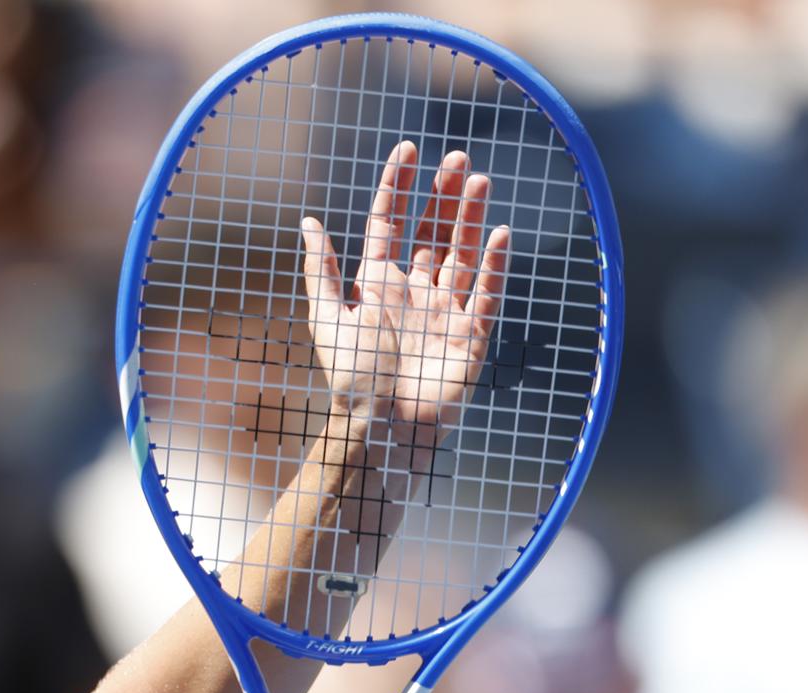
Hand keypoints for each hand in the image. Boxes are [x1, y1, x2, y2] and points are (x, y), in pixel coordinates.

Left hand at [299, 141, 509, 428]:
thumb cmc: (351, 380)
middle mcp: (413, 293)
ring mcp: (445, 312)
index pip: (390, 223)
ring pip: (462, 255)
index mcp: (378, 285)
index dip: (399, 186)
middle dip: (444, 196)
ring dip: (471, 219)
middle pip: (432, 232)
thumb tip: (307, 222)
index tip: (409, 148)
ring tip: (480, 181)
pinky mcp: (471, 337)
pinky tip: (500, 233)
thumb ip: (321, 270)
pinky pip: (487, 294)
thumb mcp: (327, 319)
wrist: (382, 429)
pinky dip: (495, 266)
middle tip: (458, 159)